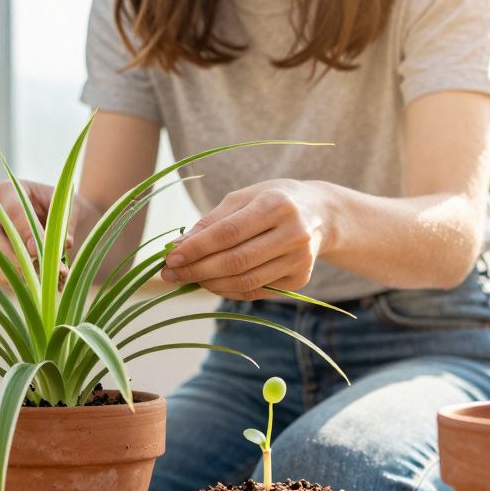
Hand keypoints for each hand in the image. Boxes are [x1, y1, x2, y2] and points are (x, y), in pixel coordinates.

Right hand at [0, 180, 85, 283]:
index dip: (24, 231)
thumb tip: (64, 243)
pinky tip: (33, 284)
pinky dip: (12, 281)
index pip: (12, 211)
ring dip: (7, 269)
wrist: (62, 221)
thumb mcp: (69, 209)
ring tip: (35, 278)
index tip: (37, 250)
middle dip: (9, 254)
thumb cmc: (63, 209)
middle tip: (31, 270)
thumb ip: (65, 224)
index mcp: (9, 190)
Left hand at [160, 179, 330, 300]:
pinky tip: (211, 282)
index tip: (170, 257)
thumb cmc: (271, 201)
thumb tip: (177, 246)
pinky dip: (227, 290)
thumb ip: (210, 222)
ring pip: (244, 281)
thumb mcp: (242, 199)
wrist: (319, 214)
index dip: (196, 248)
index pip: (228, 233)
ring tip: (187, 277)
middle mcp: (293, 233)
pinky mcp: (300, 278)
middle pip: (236, 261)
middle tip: (170, 274)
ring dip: (209, 283)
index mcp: (277, 205)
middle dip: (197, 270)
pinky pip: (254, 291)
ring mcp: (300, 259)